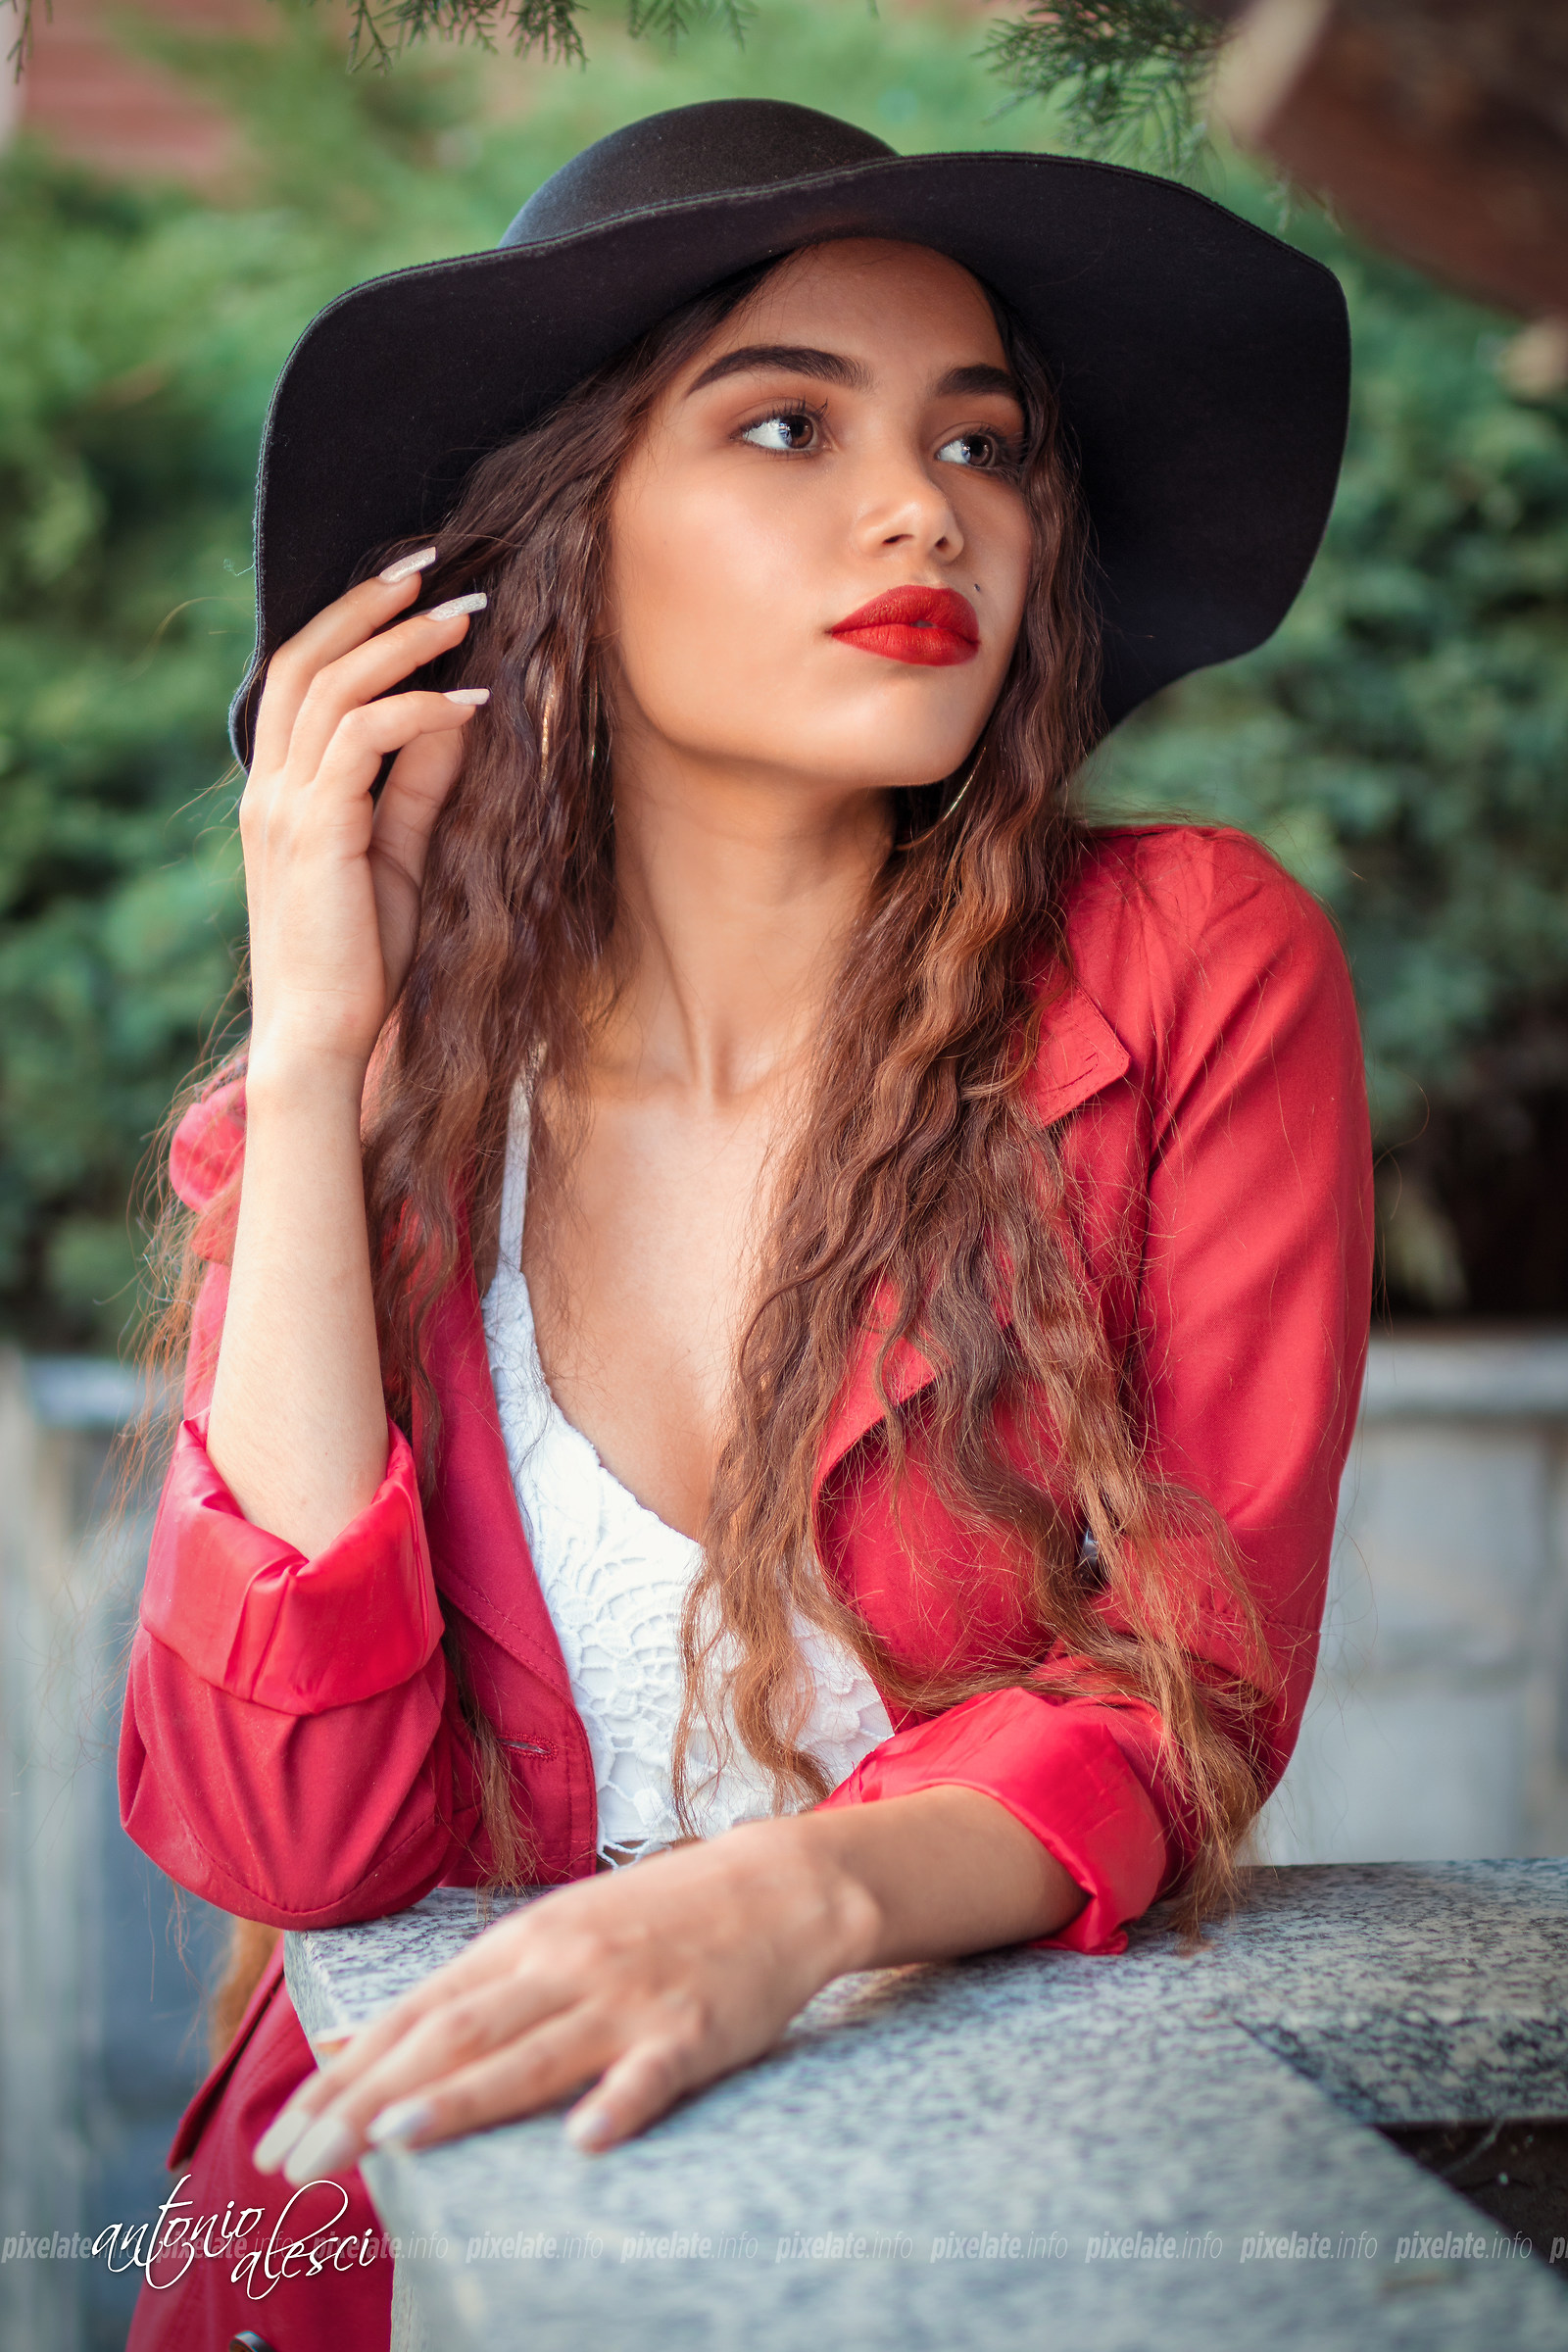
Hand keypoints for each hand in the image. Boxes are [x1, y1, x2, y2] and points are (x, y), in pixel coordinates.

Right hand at [240, 554, 488, 1080]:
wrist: (321, 1041)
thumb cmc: (362, 965)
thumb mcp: (402, 861)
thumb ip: (421, 789)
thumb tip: (459, 716)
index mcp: (281, 791)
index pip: (304, 677)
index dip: (354, 621)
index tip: (418, 587)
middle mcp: (271, 788)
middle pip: (307, 657)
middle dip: (371, 602)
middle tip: (438, 564)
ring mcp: (284, 806)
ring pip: (332, 684)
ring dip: (403, 641)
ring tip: (465, 614)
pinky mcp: (314, 830)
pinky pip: (361, 739)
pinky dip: (418, 710)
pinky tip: (470, 704)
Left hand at [253, 1816, 878, 2179]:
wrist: (775, 1886)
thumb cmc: (651, 1920)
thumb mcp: (547, 1937)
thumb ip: (459, 1994)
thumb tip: (345, 2048)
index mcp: (521, 1943)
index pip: (414, 2015)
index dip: (344, 2074)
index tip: (281, 2132)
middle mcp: (563, 1965)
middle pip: (454, 2037)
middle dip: (369, 2100)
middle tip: (298, 2163)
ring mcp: (628, 1998)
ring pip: (535, 2052)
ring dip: (464, 2095)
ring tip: (395, 2137)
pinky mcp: (695, 2030)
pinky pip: (652, 2072)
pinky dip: (618, 2104)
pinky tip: (585, 2140)